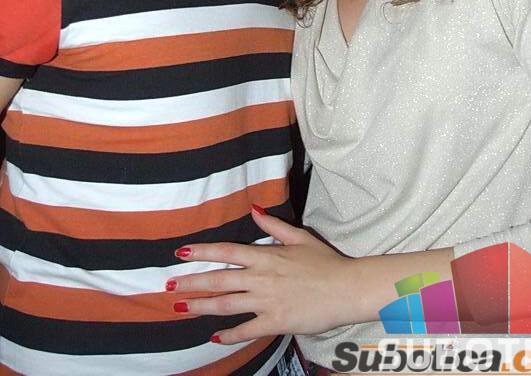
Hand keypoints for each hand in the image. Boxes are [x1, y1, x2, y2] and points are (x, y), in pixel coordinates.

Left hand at [166, 206, 355, 342]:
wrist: (346, 288)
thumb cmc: (325, 261)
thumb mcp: (300, 237)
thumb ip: (274, 225)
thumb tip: (253, 209)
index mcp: (266, 256)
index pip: (227, 251)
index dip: (202, 251)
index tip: (180, 253)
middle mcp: (261, 277)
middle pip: (219, 279)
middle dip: (191, 282)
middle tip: (168, 284)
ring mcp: (266, 301)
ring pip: (226, 304)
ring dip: (201, 306)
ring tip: (180, 307)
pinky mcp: (275, 322)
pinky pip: (246, 329)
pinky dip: (229, 335)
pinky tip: (213, 337)